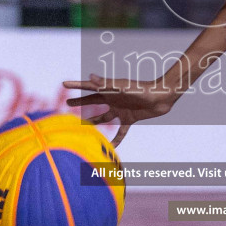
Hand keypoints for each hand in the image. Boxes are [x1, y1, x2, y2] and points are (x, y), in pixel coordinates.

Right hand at [63, 74, 177, 145]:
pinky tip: (112, 147)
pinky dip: (117, 139)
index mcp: (110, 89)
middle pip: (93, 101)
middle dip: (80, 102)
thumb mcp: (123, 87)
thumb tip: (90, 78)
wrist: (161, 98)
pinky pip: (121, 131)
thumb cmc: (143, 89)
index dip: (76, 85)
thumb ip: (107, 84)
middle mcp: (113, 99)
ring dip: (94, 121)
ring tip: (83, 125)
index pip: (89, 87)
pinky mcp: (130, 118)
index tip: (64, 83)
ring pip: (104, 117)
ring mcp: (121, 109)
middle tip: (67, 103)